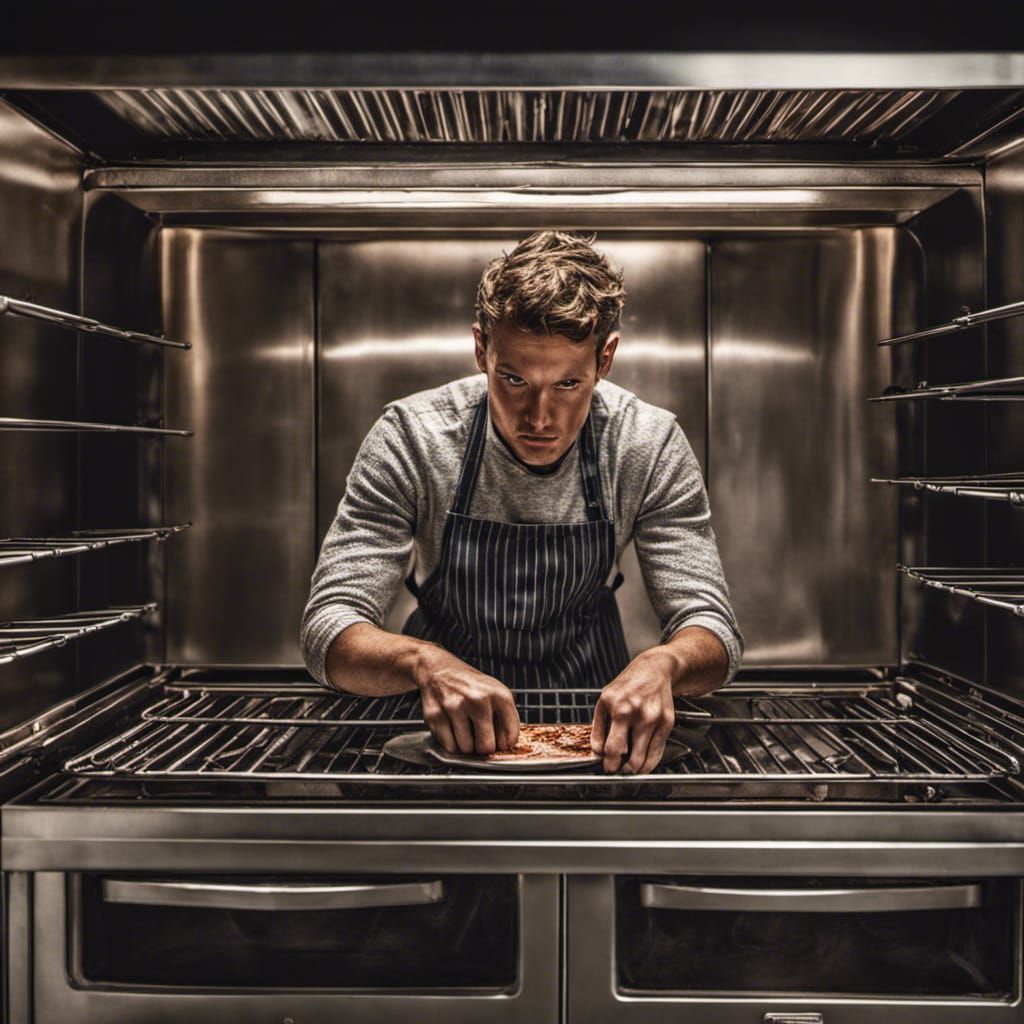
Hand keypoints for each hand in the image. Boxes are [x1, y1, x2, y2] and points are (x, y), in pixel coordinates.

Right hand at [415, 649, 519, 754]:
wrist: (439, 669)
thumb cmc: (469, 684)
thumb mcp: (495, 691)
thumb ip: (505, 716)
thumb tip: (506, 745)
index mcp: (498, 694)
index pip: (509, 735)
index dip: (505, 744)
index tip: (501, 744)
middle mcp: (477, 700)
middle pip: (486, 747)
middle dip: (484, 748)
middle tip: (482, 741)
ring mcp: (454, 707)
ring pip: (466, 749)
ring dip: (467, 746)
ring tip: (466, 730)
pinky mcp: (436, 716)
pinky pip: (449, 747)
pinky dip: (452, 744)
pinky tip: (454, 730)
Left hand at [591, 655, 676, 773]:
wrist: (654, 670)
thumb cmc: (627, 686)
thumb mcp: (604, 701)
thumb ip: (598, 728)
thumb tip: (597, 753)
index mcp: (617, 707)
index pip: (612, 748)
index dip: (609, 764)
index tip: (608, 768)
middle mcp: (636, 713)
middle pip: (630, 757)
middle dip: (622, 770)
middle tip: (618, 770)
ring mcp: (654, 718)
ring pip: (644, 759)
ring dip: (635, 769)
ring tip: (629, 767)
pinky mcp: (667, 723)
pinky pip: (657, 753)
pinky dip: (649, 763)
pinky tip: (642, 762)